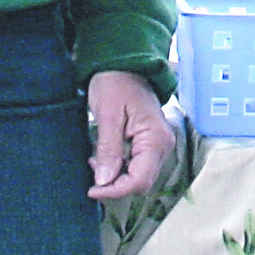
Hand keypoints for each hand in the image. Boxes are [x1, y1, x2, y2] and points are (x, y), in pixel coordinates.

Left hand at [86, 68, 174, 202]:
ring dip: (116, 176)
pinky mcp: (150, 143)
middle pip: (141, 182)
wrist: (123, 63)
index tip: (92, 189)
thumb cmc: (115, 83)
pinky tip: (104, 156)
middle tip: (92, 171)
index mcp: (155, 139)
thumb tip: (104, 181)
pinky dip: (119, 167)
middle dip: (115, 185)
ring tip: (95, 159)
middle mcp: (162, 145)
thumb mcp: (107, 115)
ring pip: (138, 177)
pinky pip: (136, 165)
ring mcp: (158, 145)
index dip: (115, 191)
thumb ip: (108, 149)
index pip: (140, 181)